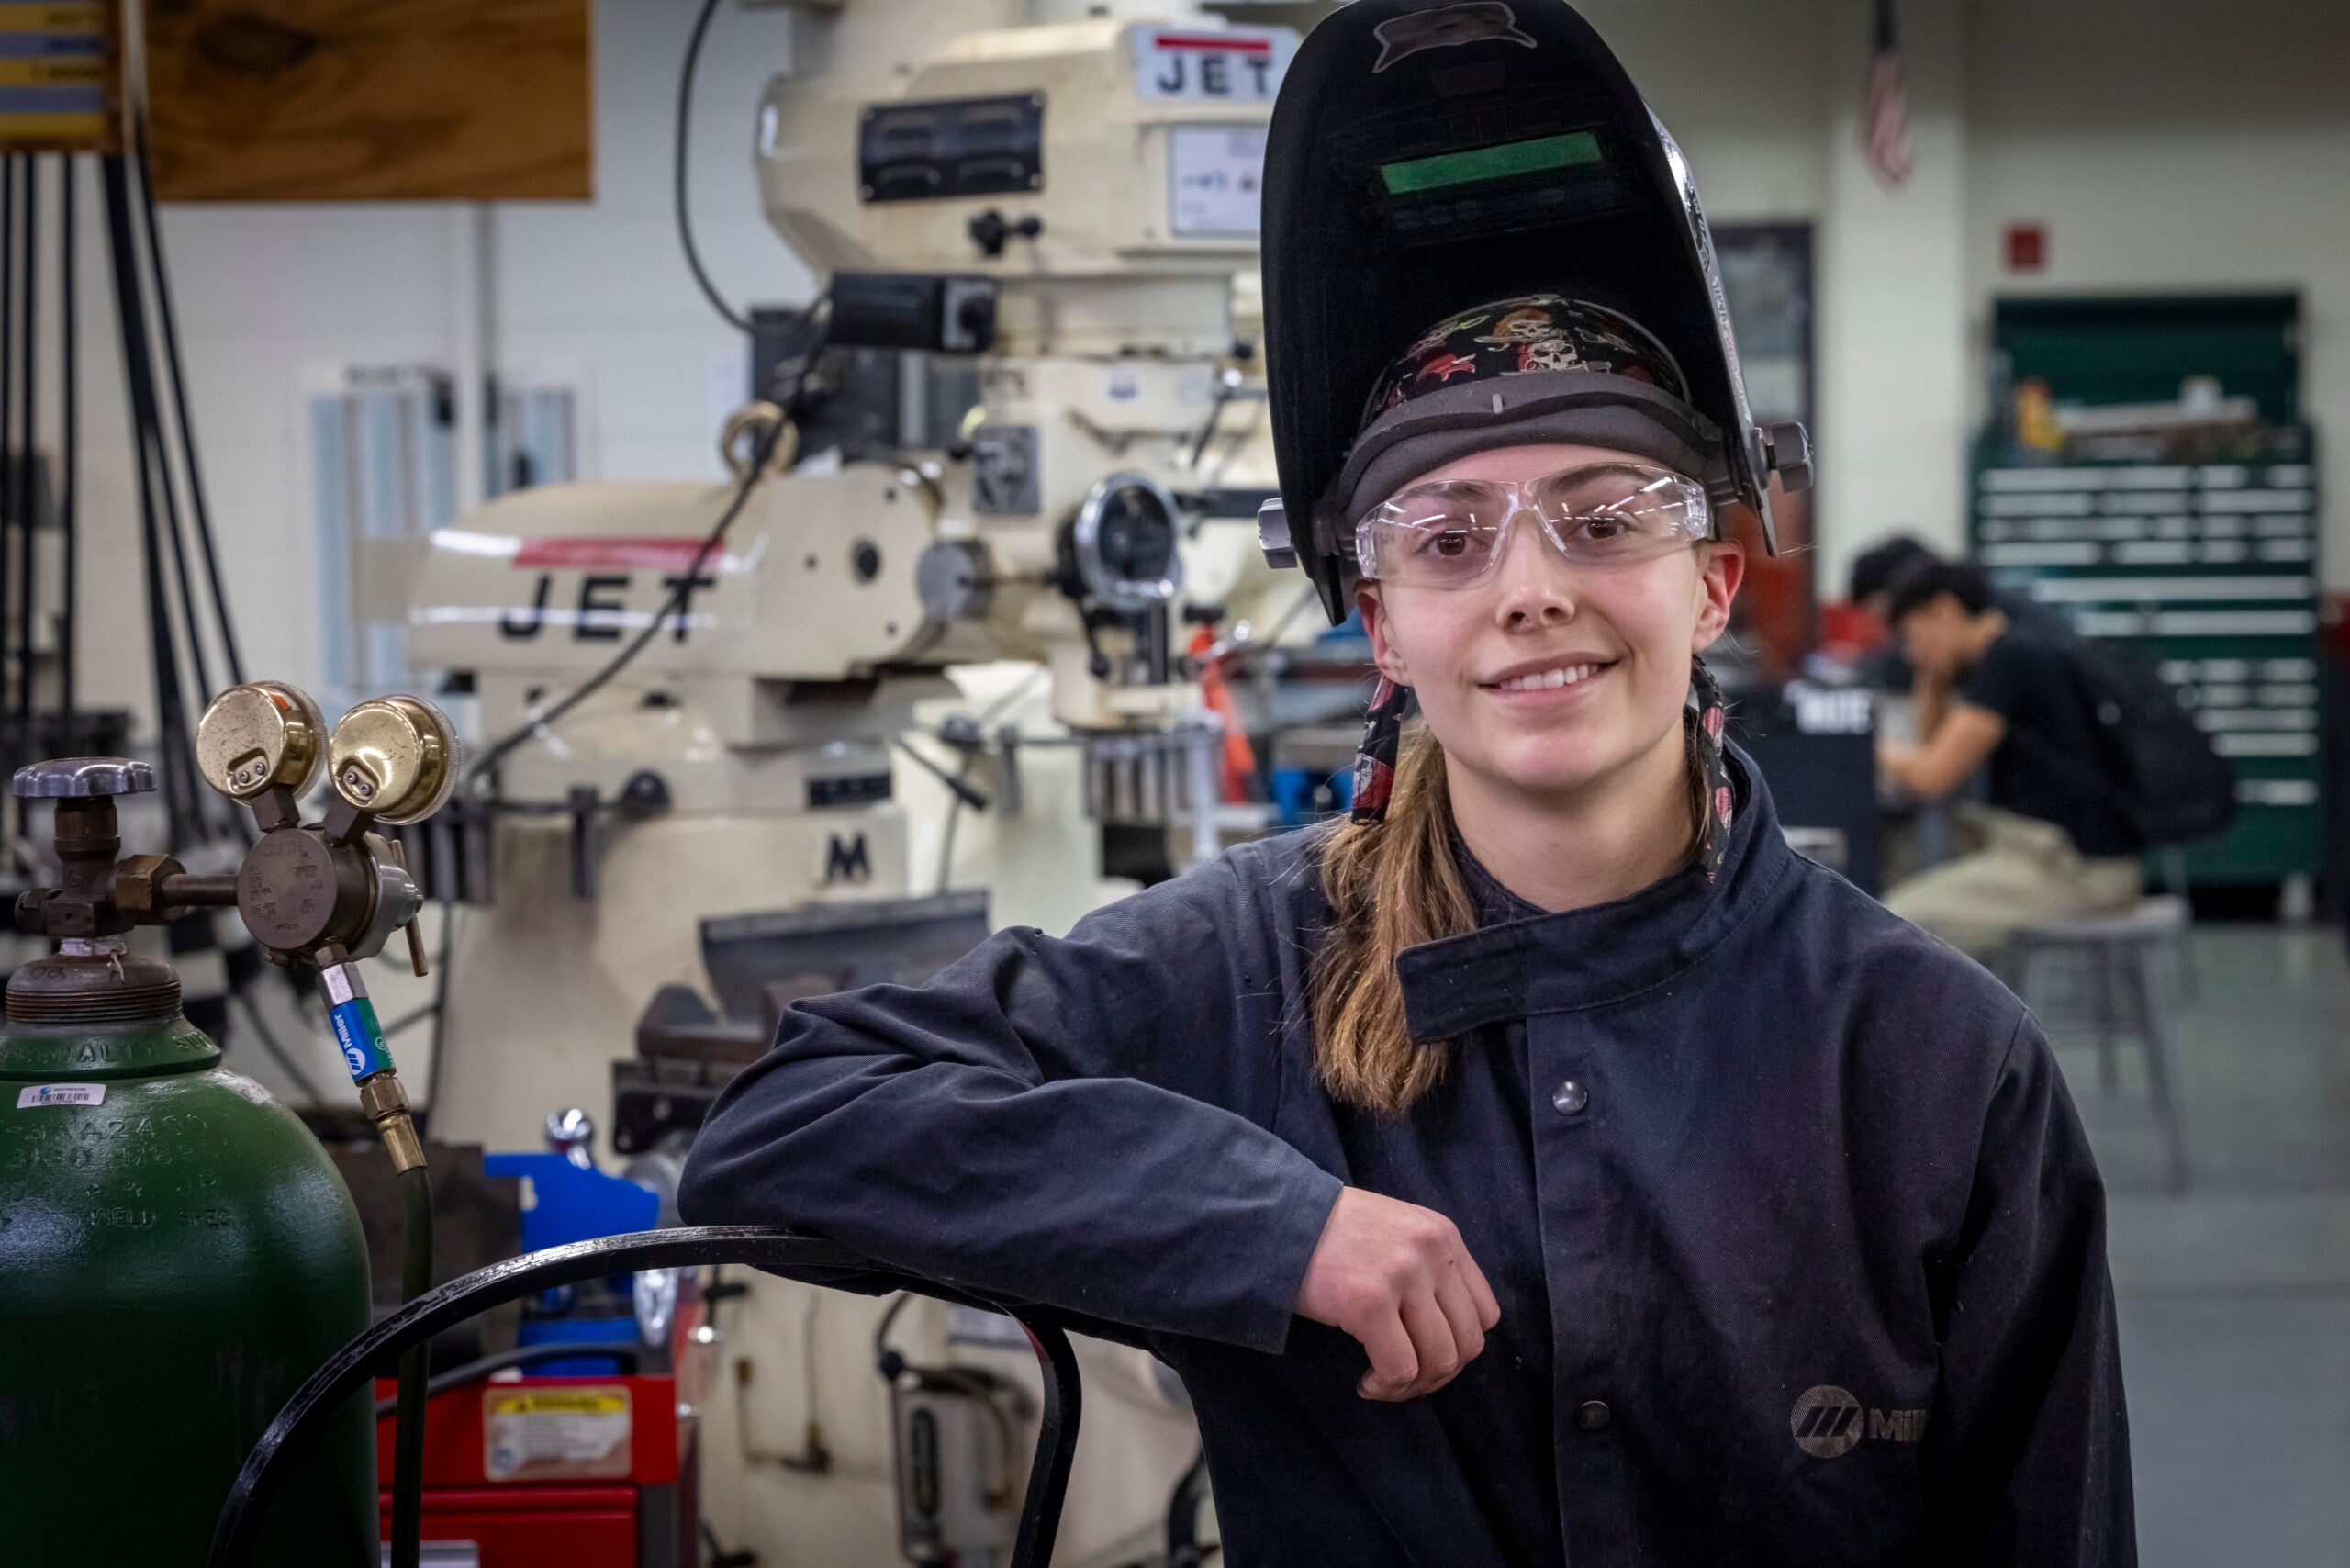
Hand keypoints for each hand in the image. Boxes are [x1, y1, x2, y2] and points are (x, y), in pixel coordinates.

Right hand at [1293, 1188, 1500, 1400]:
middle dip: (1436, 1375)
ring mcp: (1402, 1275)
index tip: (1424, 1356)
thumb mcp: (1397, 1233)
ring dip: (1411, 1385)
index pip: (1485, 1313)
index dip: (1458, 1347)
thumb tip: (1447, 1334)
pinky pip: (1399, 1368)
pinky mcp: (1369, 1301)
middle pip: (1467, 1343)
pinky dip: (1385, 1386)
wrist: (1278, 1219)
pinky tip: (1365, 1381)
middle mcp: (1432, 1252)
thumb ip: (1429, 1270)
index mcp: (1443, 1236)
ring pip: (1438, 1361)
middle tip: (1401, 1379)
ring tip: (1380, 1381)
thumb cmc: (1332, 1233)